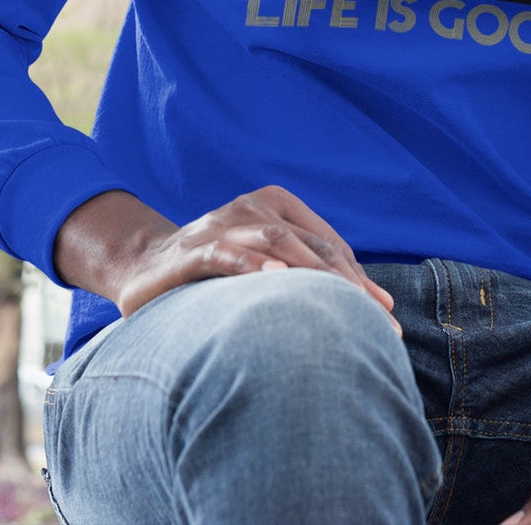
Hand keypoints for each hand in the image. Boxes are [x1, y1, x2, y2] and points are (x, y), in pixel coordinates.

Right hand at [54, 185, 398, 330]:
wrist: (144, 265)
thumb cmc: (215, 268)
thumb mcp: (261, 264)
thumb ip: (302, 275)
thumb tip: (368, 306)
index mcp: (277, 205)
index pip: (329, 245)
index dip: (361, 279)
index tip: (386, 312)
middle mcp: (254, 208)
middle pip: (313, 246)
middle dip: (351, 287)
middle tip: (378, 324)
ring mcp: (224, 224)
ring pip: (280, 244)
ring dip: (316, 278)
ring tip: (345, 306)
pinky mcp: (194, 249)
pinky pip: (228, 255)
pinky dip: (253, 266)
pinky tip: (275, 281)